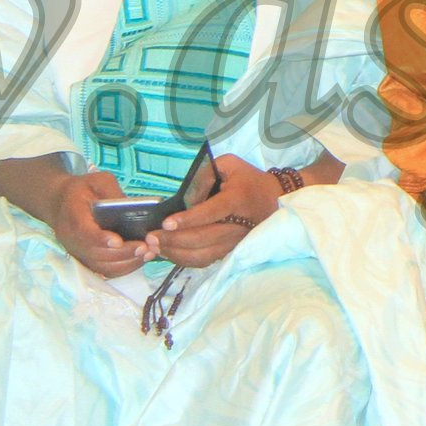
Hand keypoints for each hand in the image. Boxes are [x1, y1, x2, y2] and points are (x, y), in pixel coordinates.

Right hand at [32, 168, 157, 278]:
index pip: (83, 232)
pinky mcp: (84, 259)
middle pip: (95, 253)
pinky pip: (103, 270)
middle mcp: (71, 239)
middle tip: (145, 248)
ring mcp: (76, 252)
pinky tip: (138, 259)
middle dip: (122, 253)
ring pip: (100, 266)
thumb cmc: (83, 190)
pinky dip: (122, 268)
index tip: (118, 241)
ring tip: (147, 254)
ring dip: (125, 263)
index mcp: (72, 215)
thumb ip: (113, 193)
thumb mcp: (98, 181)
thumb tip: (133, 209)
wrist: (60, 201)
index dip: (100, 239)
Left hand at [153, 154, 276, 270]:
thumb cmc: (248, 179)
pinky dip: (184, 260)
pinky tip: (168, 253)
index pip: (212, 212)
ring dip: (176, 254)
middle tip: (151, 238)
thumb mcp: (230, 164)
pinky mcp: (229, 250)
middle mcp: (237, 225)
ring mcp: (234, 241)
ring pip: (203, 255)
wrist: (274, 199)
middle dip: (174, 240)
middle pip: (204, 239)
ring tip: (155, 248)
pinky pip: (205, 260)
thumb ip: (205, 174)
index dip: (189, 219)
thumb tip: (185, 196)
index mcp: (237, 199)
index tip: (166, 223)